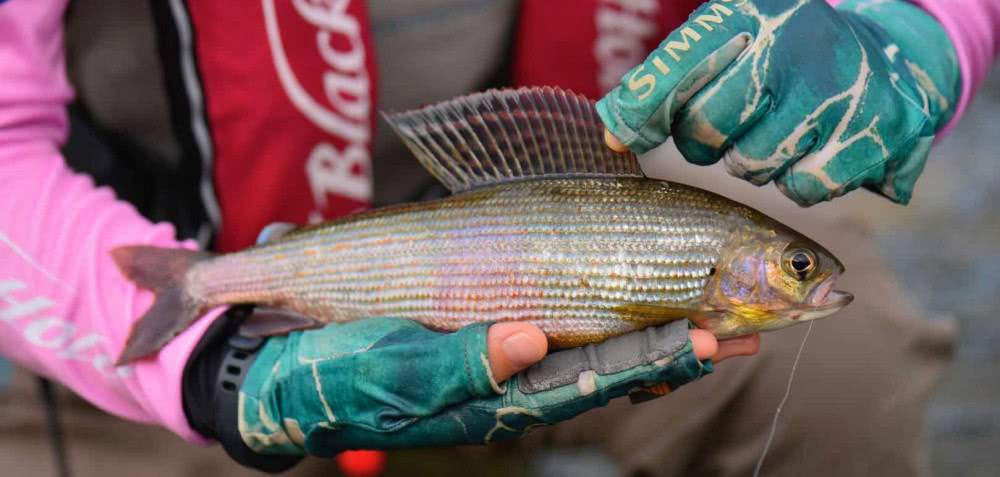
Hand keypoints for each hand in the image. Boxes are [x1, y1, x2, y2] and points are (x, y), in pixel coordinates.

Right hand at [234, 317, 755, 456]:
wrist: (285, 370)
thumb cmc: (335, 377)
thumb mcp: (390, 373)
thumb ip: (458, 363)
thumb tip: (527, 340)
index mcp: (495, 403)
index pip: (593, 383)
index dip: (654, 360)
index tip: (714, 338)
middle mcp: (512, 385)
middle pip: (613, 367)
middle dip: (679, 345)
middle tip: (749, 323)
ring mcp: (503, 360)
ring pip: (597, 346)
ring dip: (658, 326)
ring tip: (721, 309)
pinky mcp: (488, 334)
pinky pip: (563, 325)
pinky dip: (610, 308)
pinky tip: (641, 292)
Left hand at [598, 0, 959, 204]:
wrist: (896, 56)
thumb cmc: (783, 56)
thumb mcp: (725, 44)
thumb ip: (662, 84)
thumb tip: (611, 139)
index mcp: (747, 10)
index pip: (671, 70)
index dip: (640, 114)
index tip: (624, 139)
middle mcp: (793, 41)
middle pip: (705, 130)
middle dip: (706, 142)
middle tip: (729, 125)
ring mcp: (839, 86)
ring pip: (753, 166)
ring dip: (756, 162)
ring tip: (782, 129)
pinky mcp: (876, 133)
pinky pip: (803, 188)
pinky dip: (800, 180)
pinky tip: (818, 147)